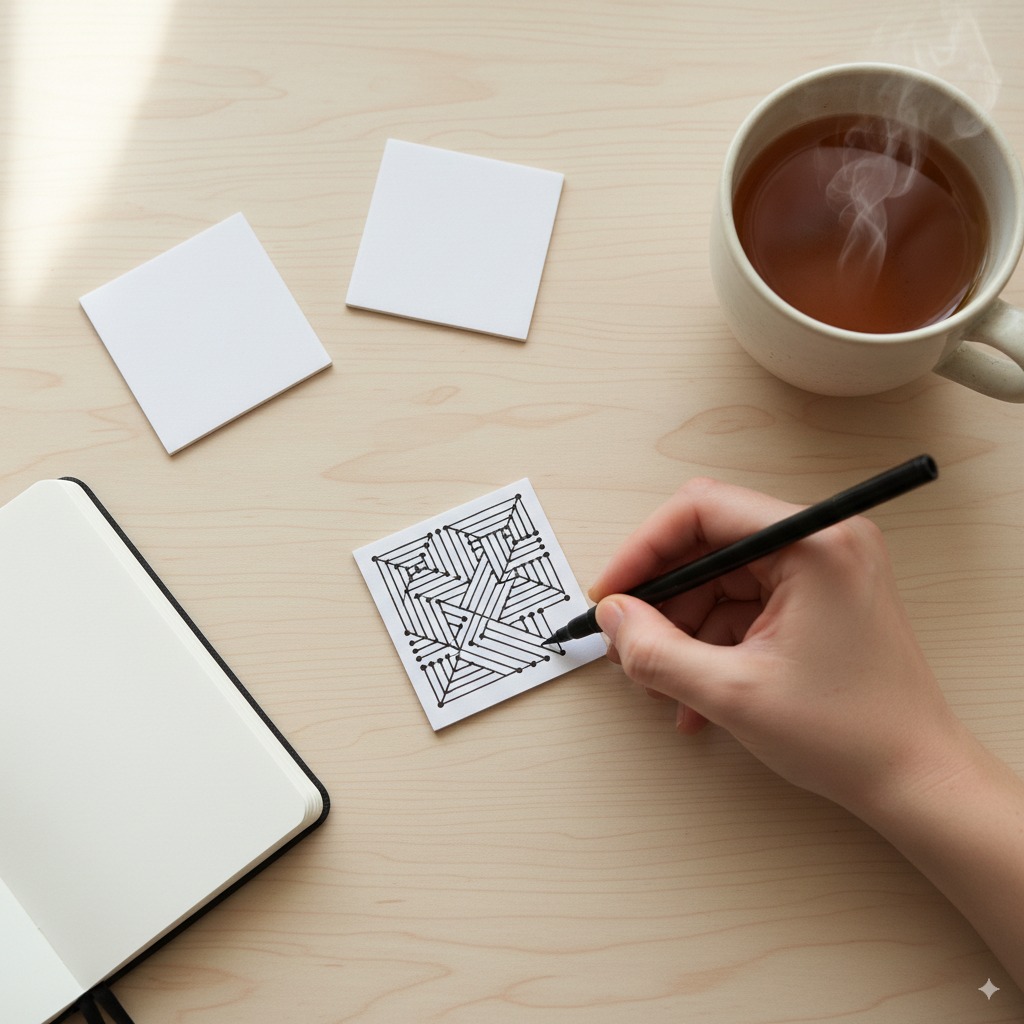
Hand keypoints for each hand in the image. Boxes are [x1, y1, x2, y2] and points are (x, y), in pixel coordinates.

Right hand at [589, 477, 970, 816]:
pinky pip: (742, 607)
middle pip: (708, 545)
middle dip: (661, 597)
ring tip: (661, 682)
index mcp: (814, 543)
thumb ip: (658, 651)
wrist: (916, 781)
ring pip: (720, 580)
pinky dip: (710, 644)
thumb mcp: (732, 694)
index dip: (643, 549)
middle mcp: (822, 543)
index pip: (702, 510)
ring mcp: (822, 571)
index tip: (611, 593)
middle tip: (628, 640)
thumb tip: (613, 618)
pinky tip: (693, 693)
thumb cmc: (852, 734)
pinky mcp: (817, 601)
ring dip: (682, 629)